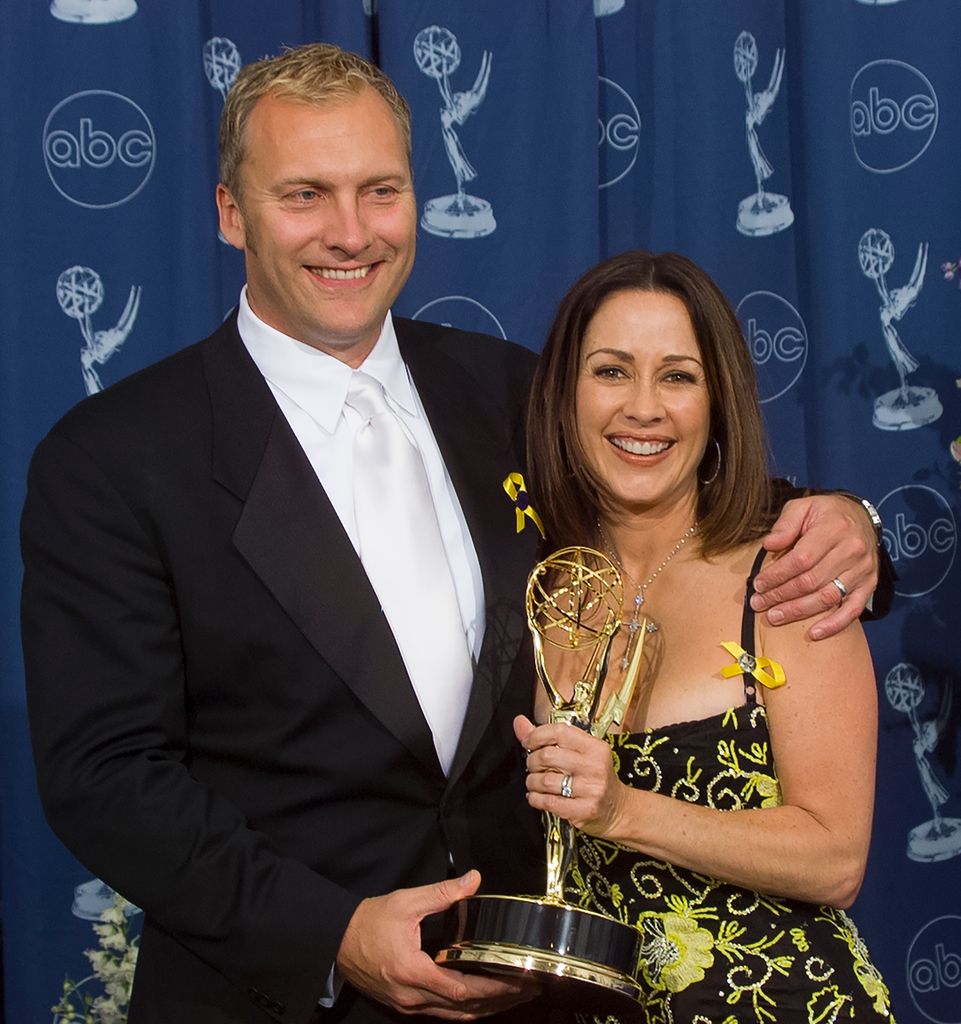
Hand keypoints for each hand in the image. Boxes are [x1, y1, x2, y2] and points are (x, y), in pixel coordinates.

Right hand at [336, 871, 535, 1019]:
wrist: (336, 941)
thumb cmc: (369, 921)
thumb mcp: (406, 902)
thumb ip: (442, 893)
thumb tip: (473, 880)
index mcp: (412, 971)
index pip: (461, 990)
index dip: (493, 989)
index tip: (517, 982)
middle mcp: (411, 996)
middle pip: (463, 1010)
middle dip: (498, 1001)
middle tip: (527, 990)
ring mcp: (407, 1005)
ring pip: (454, 1017)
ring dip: (484, 1010)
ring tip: (512, 997)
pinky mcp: (404, 1005)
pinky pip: (441, 1014)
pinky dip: (465, 1010)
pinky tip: (481, 1001)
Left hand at [514, 715, 625, 838]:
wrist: (618, 809)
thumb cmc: (596, 777)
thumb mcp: (580, 753)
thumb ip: (548, 738)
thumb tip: (519, 722)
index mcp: (595, 747)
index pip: (560, 731)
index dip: (537, 735)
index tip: (528, 742)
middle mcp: (595, 766)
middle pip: (548, 756)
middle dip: (532, 761)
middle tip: (533, 765)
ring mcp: (591, 789)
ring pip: (545, 780)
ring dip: (532, 782)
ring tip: (534, 782)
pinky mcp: (584, 810)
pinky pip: (548, 802)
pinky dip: (535, 799)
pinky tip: (536, 797)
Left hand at [752, 494, 878, 639]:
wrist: (861, 517)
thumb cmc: (825, 513)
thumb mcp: (803, 506)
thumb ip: (786, 524)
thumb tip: (769, 545)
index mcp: (834, 529)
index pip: (801, 559)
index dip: (777, 575)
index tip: (758, 584)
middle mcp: (852, 551)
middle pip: (811, 581)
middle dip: (781, 595)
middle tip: (759, 603)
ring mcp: (863, 570)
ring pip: (827, 597)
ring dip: (798, 611)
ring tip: (774, 616)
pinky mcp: (870, 585)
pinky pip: (853, 610)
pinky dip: (834, 624)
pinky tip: (814, 633)